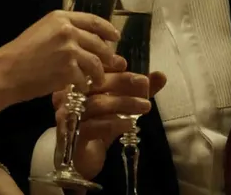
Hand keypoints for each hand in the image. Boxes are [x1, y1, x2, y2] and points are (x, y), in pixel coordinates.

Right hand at [0, 10, 121, 103]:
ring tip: (96, 80)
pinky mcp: (68, 69)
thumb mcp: (42, 31)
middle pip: (99, 43)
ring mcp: (69, 50)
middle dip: (108, 56)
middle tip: (112, 64)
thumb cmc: (21, 53)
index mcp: (61, 18)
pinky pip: (84, 78)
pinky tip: (80, 88)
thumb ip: (64, 31)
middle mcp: (67, 31)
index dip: (108, 30)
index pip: (93, 21)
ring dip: (98, 74)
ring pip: (95, 62)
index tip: (116, 37)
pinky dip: (84, 85)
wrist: (7, 71)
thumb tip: (87, 40)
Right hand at [52, 70, 167, 179]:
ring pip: (97, 103)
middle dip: (123, 82)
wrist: (85, 158)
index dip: (119, 71)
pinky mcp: (73, 135)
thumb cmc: (101, 127)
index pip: (99, 71)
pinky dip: (114, 123)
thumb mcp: (123, 107)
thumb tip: (160, 75)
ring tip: (145, 106)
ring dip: (123, 103)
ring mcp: (70, 116)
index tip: (141, 76)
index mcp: (82, 85)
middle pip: (96, 83)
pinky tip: (131, 124)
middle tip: (145, 84)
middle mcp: (71, 97)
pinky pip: (93, 126)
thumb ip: (139, 92)